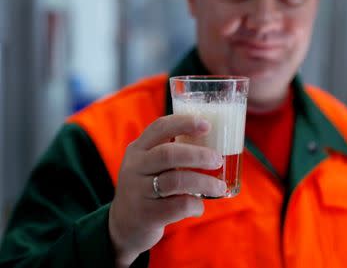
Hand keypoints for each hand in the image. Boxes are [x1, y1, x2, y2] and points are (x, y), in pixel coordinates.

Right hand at [108, 115, 225, 266]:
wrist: (123, 226)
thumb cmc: (147, 188)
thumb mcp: (149, 165)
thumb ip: (171, 153)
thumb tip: (215, 145)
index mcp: (138, 149)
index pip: (159, 128)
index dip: (184, 123)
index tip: (207, 124)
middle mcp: (135, 167)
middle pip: (168, 154)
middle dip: (198, 155)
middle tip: (218, 159)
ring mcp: (138, 191)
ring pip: (176, 181)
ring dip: (204, 183)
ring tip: (219, 187)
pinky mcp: (146, 215)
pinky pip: (178, 206)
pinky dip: (195, 205)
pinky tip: (199, 207)